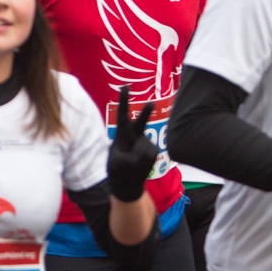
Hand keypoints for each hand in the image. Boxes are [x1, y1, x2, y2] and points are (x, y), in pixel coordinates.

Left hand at [107, 87, 156, 203]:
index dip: (124, 101)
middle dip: (146, 113)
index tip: (124, 87)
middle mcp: (135, 136)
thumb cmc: (118, 170)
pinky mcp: (153, 151)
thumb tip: (149, 150)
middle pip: (140, 122)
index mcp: (121, 135)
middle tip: (151, 103)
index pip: (122, 115)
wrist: (127, 183)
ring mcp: (145, 143)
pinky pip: (150, 154)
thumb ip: (133, 156)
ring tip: (131, 165)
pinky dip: (144, 162)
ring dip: (137, 157)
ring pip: (144, 147)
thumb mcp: (119, 163)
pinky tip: (139, 166)